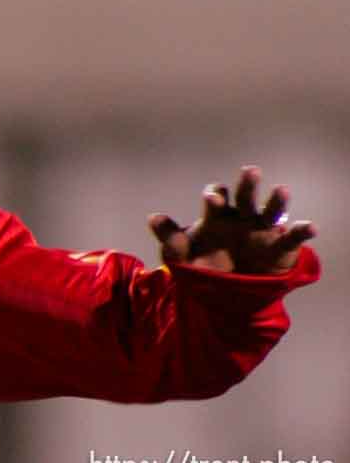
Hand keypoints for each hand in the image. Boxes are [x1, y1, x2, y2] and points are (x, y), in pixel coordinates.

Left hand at [148, 165, 315, 274]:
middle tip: (250, 171)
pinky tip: (310, 227)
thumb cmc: (202, 263)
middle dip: (247, 184)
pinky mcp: (281, 247)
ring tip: (282, 190)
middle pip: (244, 195)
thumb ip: (170, 238)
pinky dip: (302, 230)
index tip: (212, 200)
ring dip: (276, 200)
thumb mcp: (182, 255)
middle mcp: (241, 216)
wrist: (226, 291)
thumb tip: (153, 217)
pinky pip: (293, 237)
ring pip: (271, 210)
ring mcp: (262, 230)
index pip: (216, 197)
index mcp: (216, 214)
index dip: (215, 196)